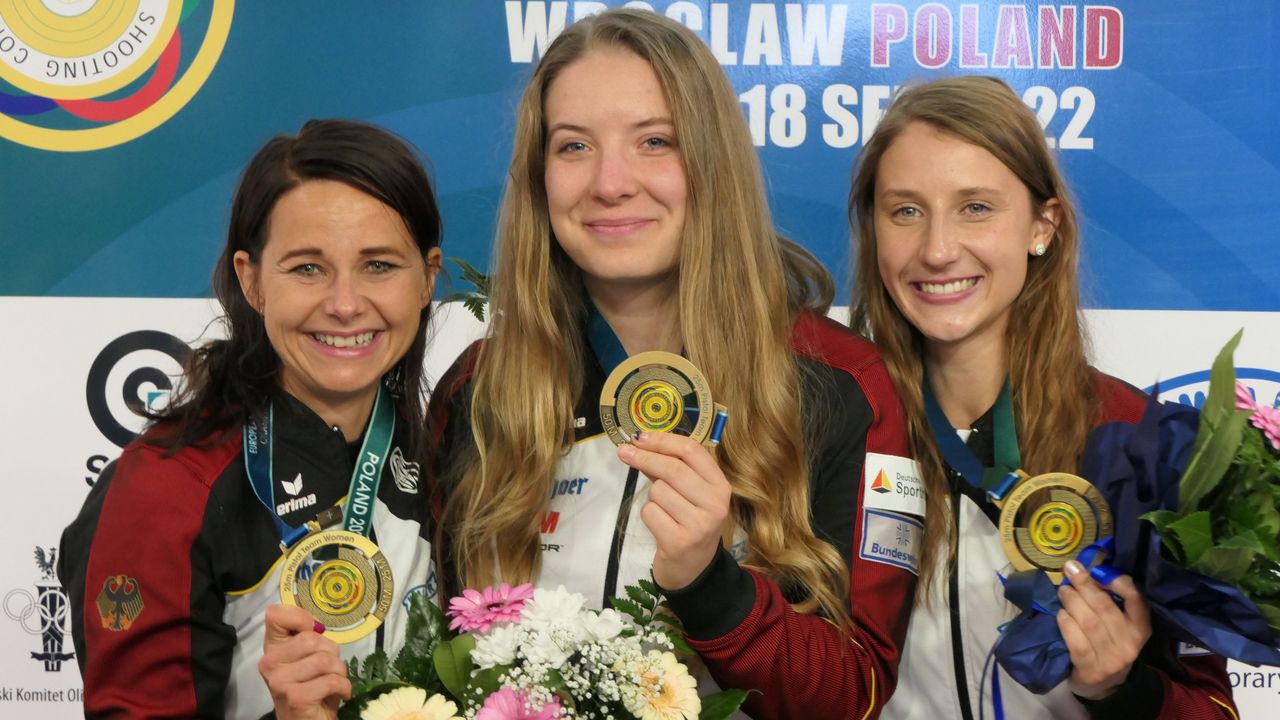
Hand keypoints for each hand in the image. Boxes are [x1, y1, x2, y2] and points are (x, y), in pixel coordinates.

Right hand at [259, 604, 349, 719]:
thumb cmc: (311, 686)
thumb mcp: (307, 657)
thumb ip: (308, 637)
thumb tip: (317, 624)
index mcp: (272, 648)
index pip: (275, 615)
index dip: (300, 617)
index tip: (314, 630)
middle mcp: (270, 663)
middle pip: (311, 638)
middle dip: (331, 651)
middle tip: (330, 667)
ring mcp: (280, 681)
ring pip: (324, 659)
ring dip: (339, 671)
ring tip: (334, 681)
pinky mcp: (295, 697)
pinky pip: (331, 680)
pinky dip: (344, 686)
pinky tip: (340, 693)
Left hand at [618, 431, 731, 590]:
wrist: (693, 567)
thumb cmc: (689, 521)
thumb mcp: (690, 493)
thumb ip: (670, 469)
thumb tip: (639, 444)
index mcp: (720, 485)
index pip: (692, 451)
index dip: (663, 440)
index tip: (640, 436)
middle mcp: (715, 504)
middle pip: (673, 469)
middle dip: (645, 457)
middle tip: (624, 452)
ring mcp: (699, 525)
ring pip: (658, 491)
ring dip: (652, 497)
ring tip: (664, 510)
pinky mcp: (679, 541)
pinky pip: (650, 512)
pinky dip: (649, 515)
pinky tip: (661, 525)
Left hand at [1057, 561, 1151, 699]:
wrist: (1105, 687)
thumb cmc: (1109, 645)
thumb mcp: (1119, 626)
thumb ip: (1109, 602)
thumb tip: (1083, 569)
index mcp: (1140, 628)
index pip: (1138, 601)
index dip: (1119, 582)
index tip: (1098, 569)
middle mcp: (1130, 643)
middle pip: (1106, 608)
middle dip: (1085, 585)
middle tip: (1069, 572)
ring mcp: (1111, 659)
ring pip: (1090, 623)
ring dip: (1072, 602)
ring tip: (1063, 591)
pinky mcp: (1092, 670)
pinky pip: (1078, 642)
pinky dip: (1067, 624)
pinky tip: (1060, 615)